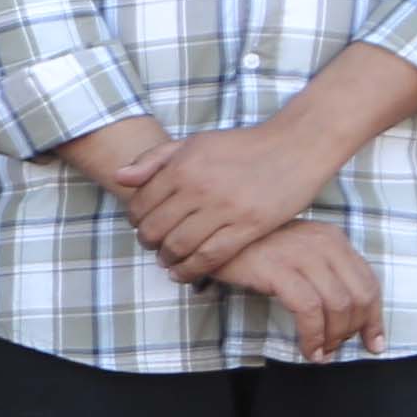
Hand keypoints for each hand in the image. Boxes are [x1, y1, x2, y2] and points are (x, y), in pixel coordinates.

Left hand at [117, 121, 331, 283]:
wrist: (296, 146)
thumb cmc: (243, 145)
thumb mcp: (194, 143)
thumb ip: (154, 159)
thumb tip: (120, 177)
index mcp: (182, 166)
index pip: (141, 204)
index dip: (135, 220)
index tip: (141, 226)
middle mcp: (198, 187)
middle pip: (155, 229)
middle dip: (148, 243)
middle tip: (153, 247)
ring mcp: (225, 208)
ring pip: (179, 246)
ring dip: (167, 259)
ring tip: (167, 261)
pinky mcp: (249, 226)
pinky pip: (211, 256)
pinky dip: (191, 270)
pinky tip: (184, 273)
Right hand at [226, 217, 386, 361]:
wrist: (209, 236)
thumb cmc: (252, 250)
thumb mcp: (297, 252)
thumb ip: (323, 271)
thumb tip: (344, 312)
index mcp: (332, 239)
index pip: (369, 282)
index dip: (375, 317)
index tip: (373, 342)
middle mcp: (323, 244)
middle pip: (358, 296)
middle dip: (354, 330)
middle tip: (338, 349)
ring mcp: (301, 255)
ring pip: (338, 304)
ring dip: (333, 336)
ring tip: (321, 353)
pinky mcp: (278, 269)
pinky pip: (308, 309)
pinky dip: (313, 334)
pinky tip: (308, 348)